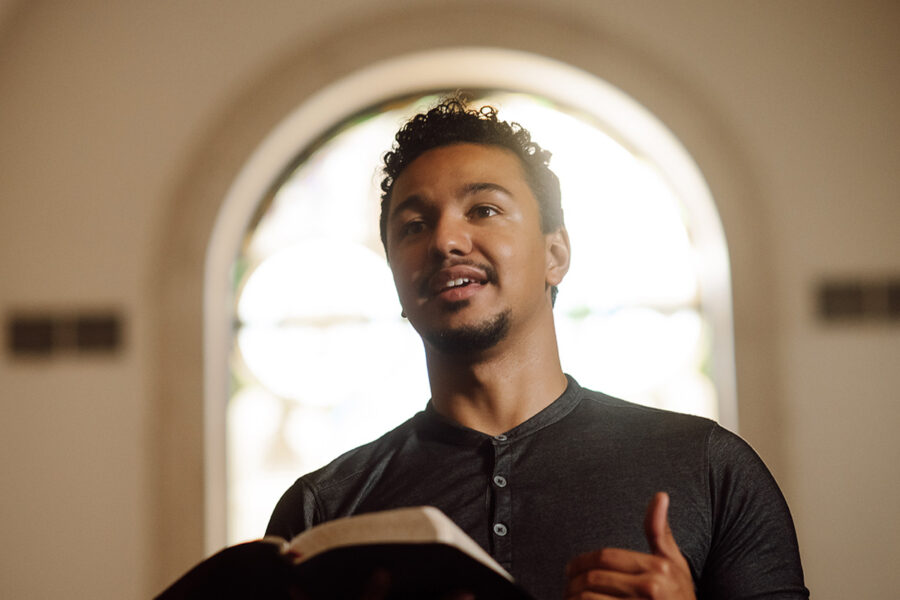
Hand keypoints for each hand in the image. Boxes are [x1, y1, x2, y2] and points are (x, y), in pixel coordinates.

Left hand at [564, 492, 694, 598]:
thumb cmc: (680, 596)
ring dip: (573, 599)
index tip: (570, 569)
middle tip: (566, 587)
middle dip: (573, 582)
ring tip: (570, 599)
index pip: (606, 557)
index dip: (581, 561)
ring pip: (589, 599)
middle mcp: (651, 588)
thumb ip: (660, 532)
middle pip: (595, 578)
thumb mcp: (675, 564)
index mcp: (659, 567)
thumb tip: (660, 495)